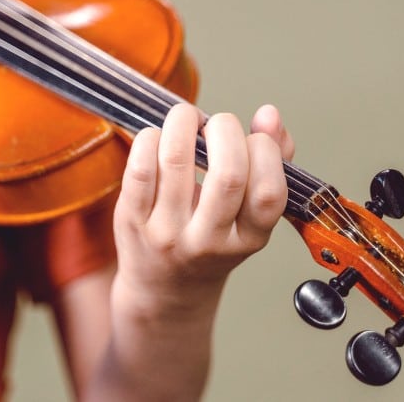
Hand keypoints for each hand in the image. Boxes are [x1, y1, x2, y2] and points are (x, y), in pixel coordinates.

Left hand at [112, 103, 293, 313]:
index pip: (268, 192)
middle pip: (227, 175)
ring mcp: (167, 231)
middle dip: (226, 130)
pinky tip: (159, 137)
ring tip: (187, 118)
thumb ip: (272, 163)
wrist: (164, 290)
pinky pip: (139, 167)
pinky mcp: (131, 219)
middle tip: (218, 124)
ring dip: (184, 122)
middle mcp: (208, 241)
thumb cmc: (213, 241)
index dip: (266, 151)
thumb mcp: (250, 216)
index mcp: (248, 239)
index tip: (254, 140)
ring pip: (176, 160)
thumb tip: (269, 114)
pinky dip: (150, 138)